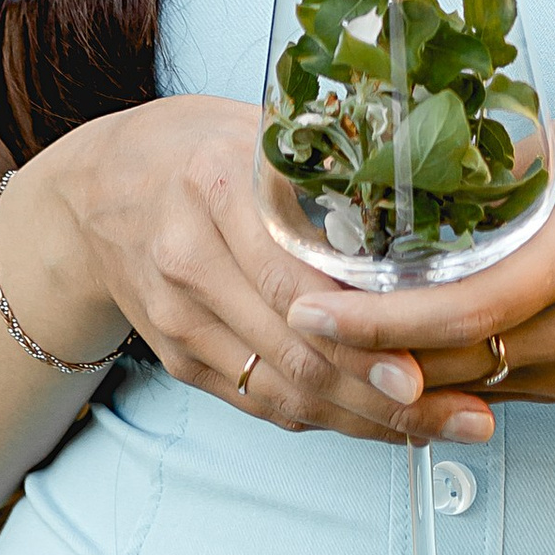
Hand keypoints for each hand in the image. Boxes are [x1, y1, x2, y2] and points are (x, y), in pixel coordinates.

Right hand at [34, 95, 497, 448]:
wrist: (93, 188)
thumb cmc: (194, 145)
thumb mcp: (254, 127)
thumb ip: (325, 163)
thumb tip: (429, 191)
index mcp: (215, 188)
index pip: (293, 286)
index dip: (360, 339)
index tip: (422, 371)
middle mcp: (190, 260)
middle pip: (294, 354)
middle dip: (383, 398)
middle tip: (461, 416)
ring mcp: (178, 318)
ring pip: (280, 391)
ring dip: (364, 420)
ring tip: (441, 426)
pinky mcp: (177, 355)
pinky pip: (257, 399)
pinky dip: (320, 416)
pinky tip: (377, 421)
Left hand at [282, 100, 554, 413]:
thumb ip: (522, 154)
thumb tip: (437, 170)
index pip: (465, 309)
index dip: (379, 319)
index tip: (313, 306)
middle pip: (447, 364)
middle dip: (362, 352)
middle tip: (292, 315)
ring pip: (461, 387)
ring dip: (392, 367)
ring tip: (329, 325)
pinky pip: (490, 386)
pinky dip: (436, 370)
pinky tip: (395, 339)